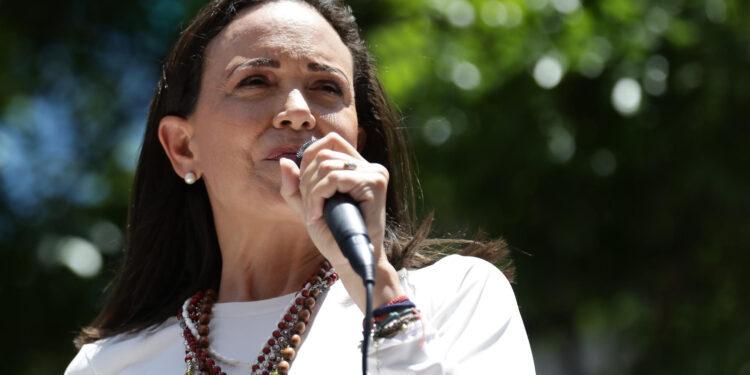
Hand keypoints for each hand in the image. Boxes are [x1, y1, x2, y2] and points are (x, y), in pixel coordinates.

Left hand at [278, 132, 387, 268]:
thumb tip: (284, 161)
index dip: (308, 160)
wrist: (350, 260)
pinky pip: (335, 178)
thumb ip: (294, 187)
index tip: (306, 191)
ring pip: (326, 166)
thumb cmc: (332, 236)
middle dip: (306, 181)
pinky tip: (319, 215)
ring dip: (311, 192)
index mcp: (357, 167)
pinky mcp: (375, 183)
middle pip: (323, 153)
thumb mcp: (307, 207)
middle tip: (309, 209)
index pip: (329, 142)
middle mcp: (369, 166)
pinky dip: (319, 196)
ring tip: (314, 214)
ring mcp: (375, 173)